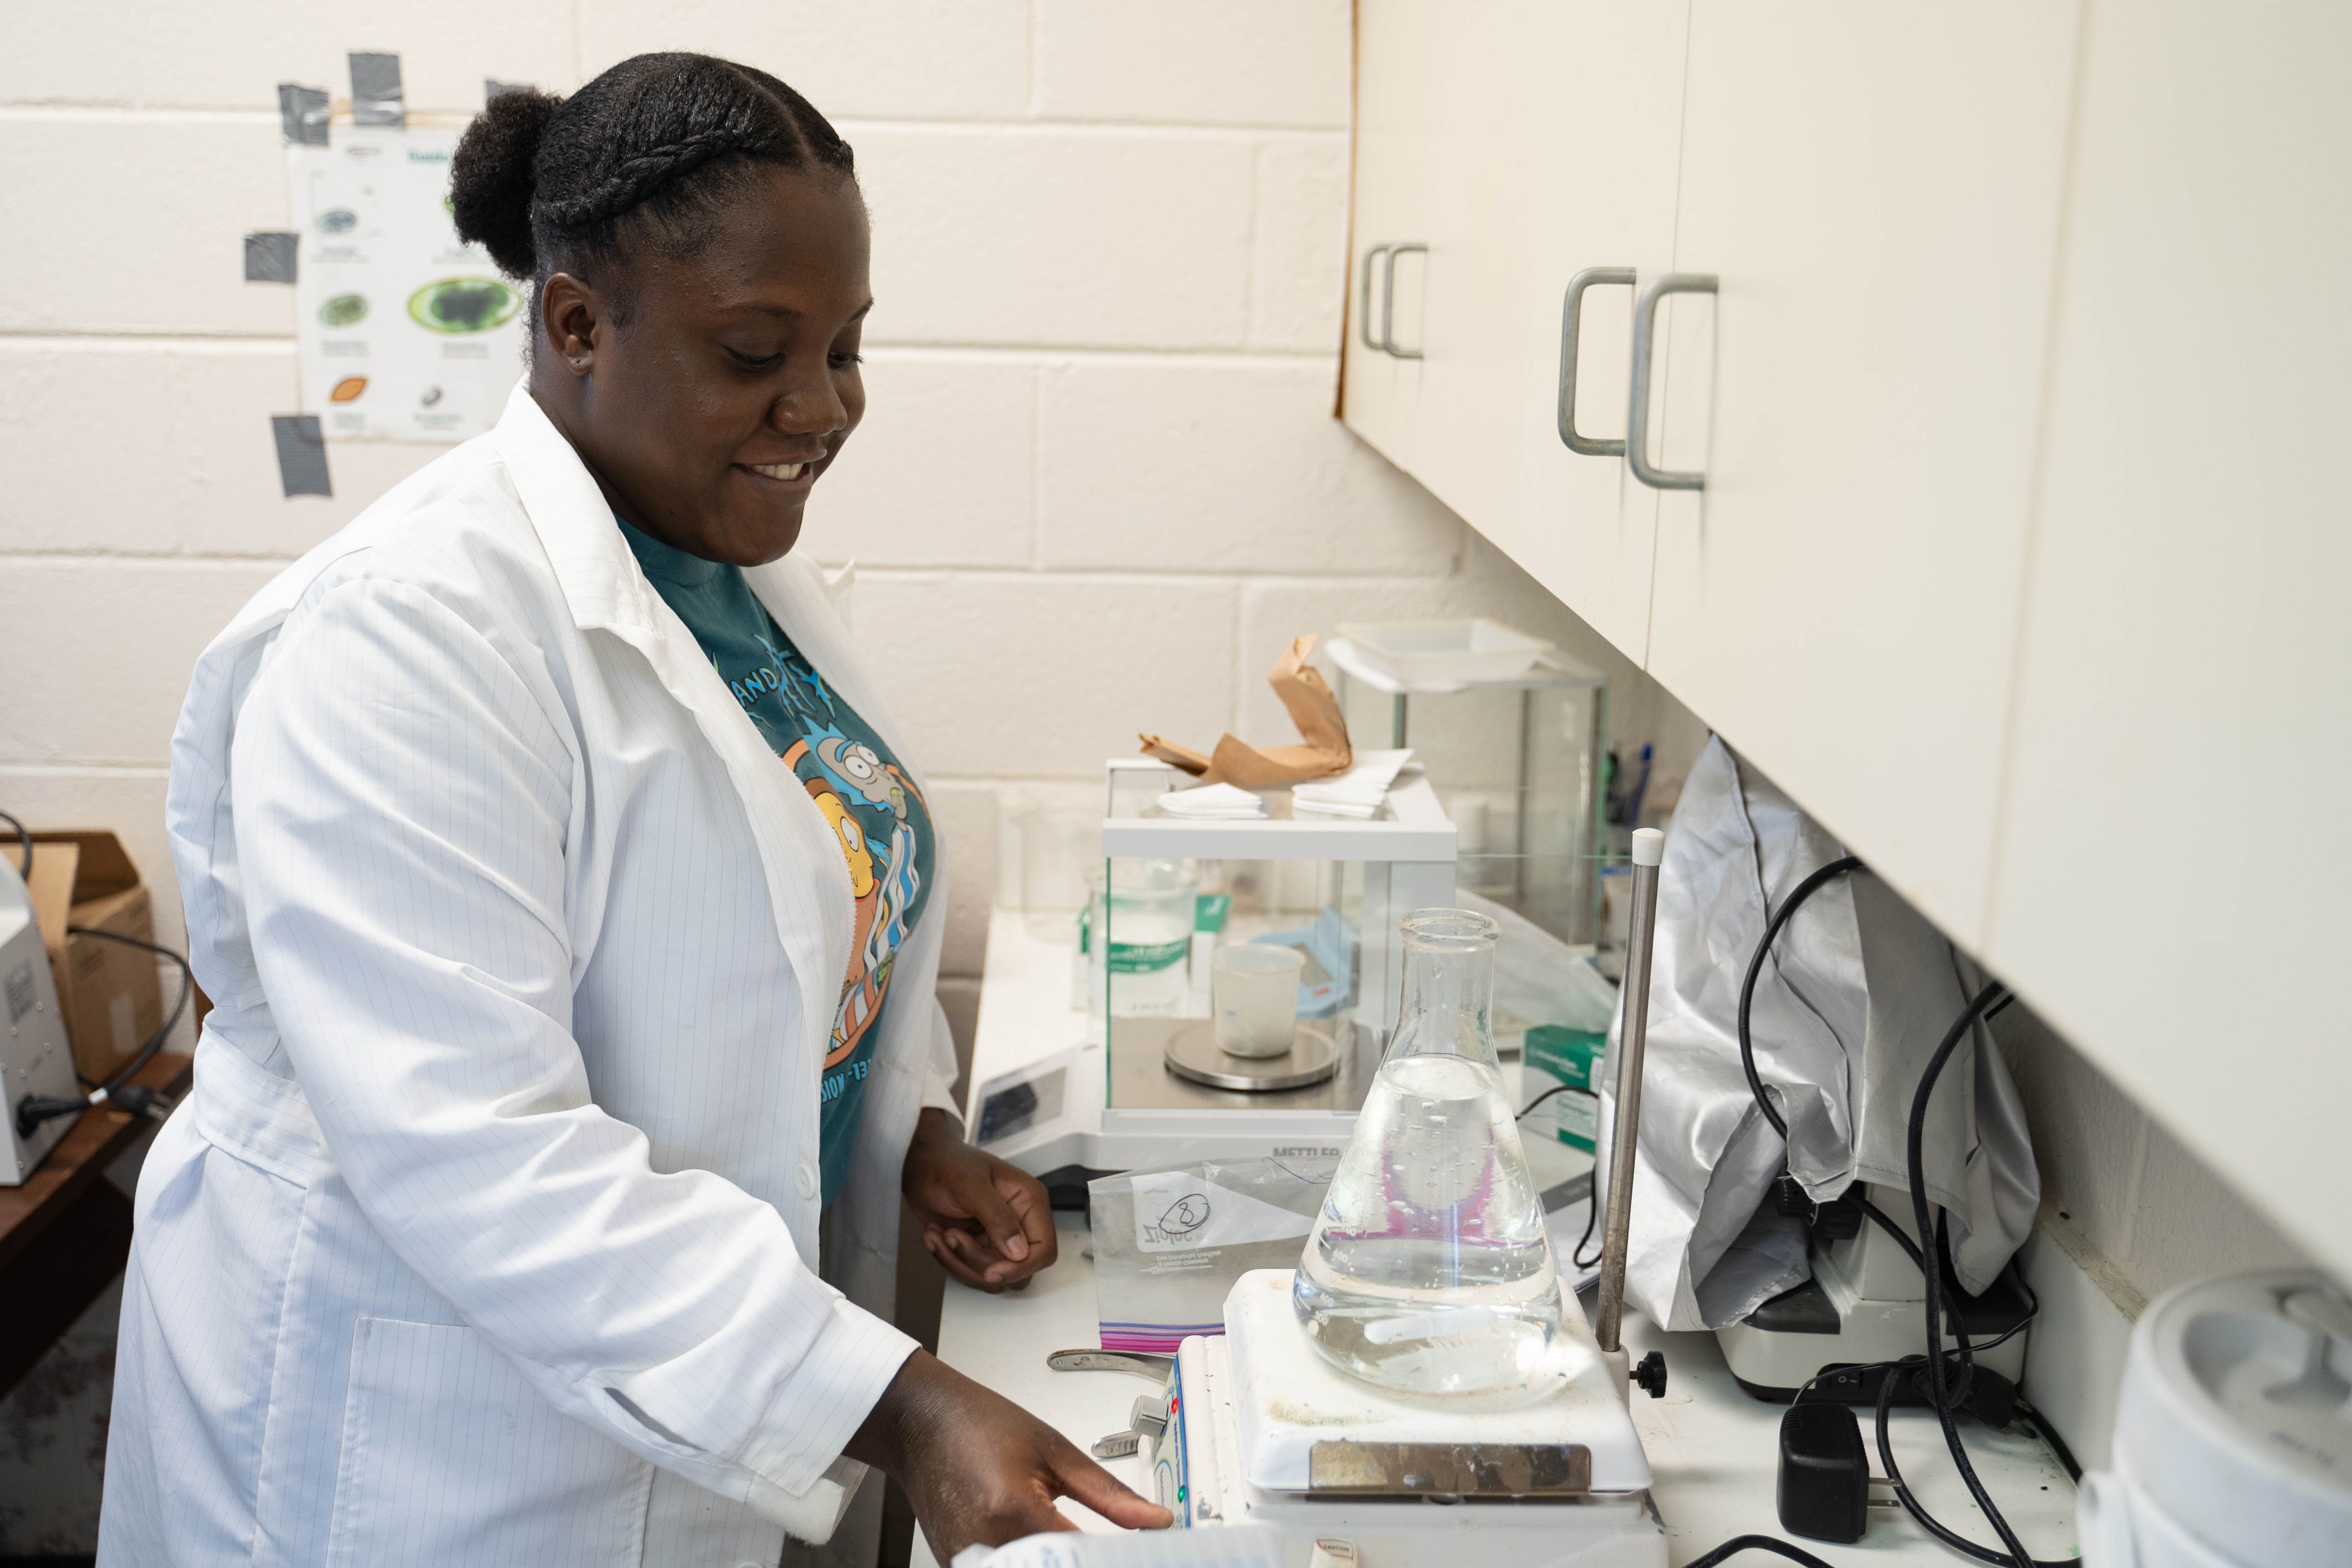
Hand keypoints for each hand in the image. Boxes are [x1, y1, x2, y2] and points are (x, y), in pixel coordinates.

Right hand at [848, 1350, 1170, 1560]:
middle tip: (1113, 1553)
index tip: (1144, 1557)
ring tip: (1080, 1549)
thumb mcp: (1055, 1451)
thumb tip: (1157, 1522)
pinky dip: (1033, 1564)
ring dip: (1059, 1563)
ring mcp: (967, 1562)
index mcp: (1014, 1510)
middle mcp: (986, 1545)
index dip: (1117, 1562)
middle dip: (1085, 1564)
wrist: (920, 1422)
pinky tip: (1048, 1553)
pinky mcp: (959, 1567)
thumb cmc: (979, 1424)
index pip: (1080, 1560)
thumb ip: (1110, 1495)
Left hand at [902, 1108, 1056, 1291]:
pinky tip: (935, 1236)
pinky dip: (948, 1260)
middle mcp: (1019, 1223)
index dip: (1020, 1268)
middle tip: (952, 1236)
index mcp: (1029, 1201)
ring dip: (958, 1261)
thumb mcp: (970, 1184)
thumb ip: (997, 1216)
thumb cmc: (946, 1162)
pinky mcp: (979, 1248)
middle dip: (979, 1262)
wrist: (920, 1164)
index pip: (1043, 1249)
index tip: (991, 1272)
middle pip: (1015, 1270)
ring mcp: (998, 1238)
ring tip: (939, 1233)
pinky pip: (970, 1272)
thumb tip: (1019, 1251)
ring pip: (991, 1276)